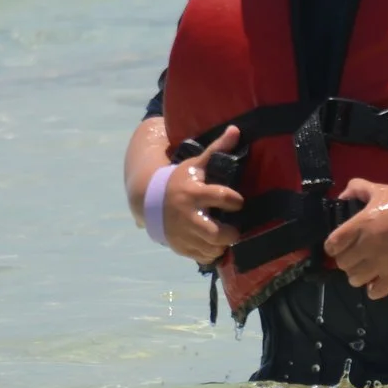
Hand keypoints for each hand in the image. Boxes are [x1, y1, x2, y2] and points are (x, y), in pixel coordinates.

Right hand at [159, 127, 243, 261]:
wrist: (149, 200)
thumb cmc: (180, 179)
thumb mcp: (196, 164)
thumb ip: (216, 149)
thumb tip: (235, 130)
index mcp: (194, 193)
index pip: (222, 197)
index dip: (235, 200)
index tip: (238, 202)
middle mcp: (188, 216)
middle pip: (216, 233)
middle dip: (231, 233)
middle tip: (234, 228)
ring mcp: (183, 234)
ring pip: (210, 248)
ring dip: (221, 244)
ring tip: (225, 236)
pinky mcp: (180, 246)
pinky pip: (202, 257)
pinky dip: (211, 253)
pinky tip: (213, 243)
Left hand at [322, 177, 387, 298]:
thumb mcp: (380, 189)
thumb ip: (358, 188)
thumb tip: (341, 197)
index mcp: (361, 224)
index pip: (332, 245)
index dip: (334, 247)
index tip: (341, 246)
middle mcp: (368, 245)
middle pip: (342, 264)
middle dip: (347, 260)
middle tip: (356, 256)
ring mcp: (382, 262)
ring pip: (355, 280)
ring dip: (358, 275)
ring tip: (366, 269)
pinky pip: (375, 292)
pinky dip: (373, 289)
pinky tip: (377, 281)